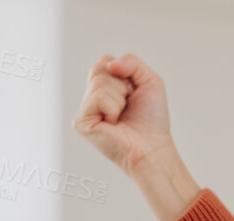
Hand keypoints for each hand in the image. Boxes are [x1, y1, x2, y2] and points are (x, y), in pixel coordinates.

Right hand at [74, 52, 175, 175]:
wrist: (152, 147)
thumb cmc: (152, 119)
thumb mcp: (150, 80)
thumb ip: (132, 62)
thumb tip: (110, 65)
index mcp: (105, 87)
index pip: (105, 61)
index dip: (124, 73)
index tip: (133, 93)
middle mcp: (92, 97)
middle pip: (100, 68)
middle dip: (122, 85)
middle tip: (127, 106)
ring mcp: (85, 109)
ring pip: (100, 82)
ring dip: (119, 99)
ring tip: (121, 116)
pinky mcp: (81, 121)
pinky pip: (98, 97)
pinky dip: (113, 108)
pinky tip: (114, 123)